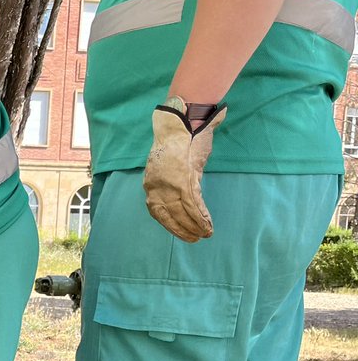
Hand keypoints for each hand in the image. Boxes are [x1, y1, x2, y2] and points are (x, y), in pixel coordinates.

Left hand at [143, 97, 226, 242]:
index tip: (179, 232)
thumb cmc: (180, 140)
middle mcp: (157, 186)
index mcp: (152, 183)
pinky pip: (192, 204)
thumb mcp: (174, 163)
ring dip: (194, 225)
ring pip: (181, 212)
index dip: (169, 223)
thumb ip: (178, 178)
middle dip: (182, 228)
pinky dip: (200, 217)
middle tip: (195, 238)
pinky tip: (207, 225)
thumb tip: (184, 189)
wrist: (180, 122)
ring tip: (205, 234)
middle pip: (169, 214)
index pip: (157, 210)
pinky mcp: (183, 179)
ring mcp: (169, 183)